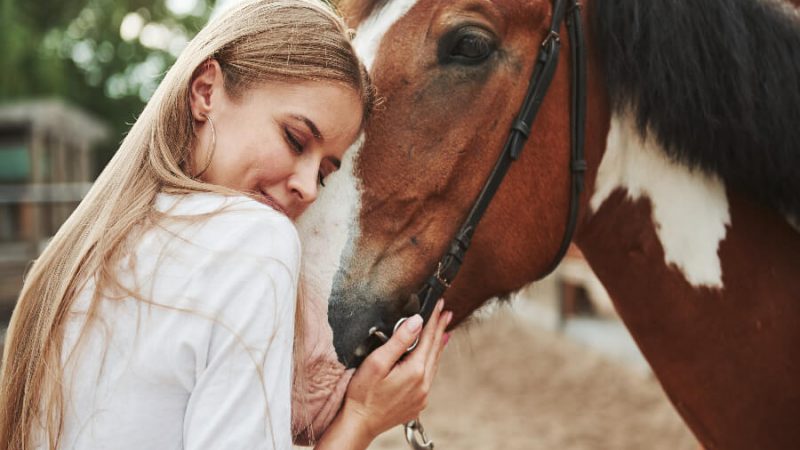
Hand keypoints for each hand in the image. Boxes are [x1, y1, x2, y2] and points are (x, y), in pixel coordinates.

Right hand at [342, 299, 451, 441]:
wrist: (359, 424)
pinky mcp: (418, 403)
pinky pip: (429, 377)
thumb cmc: (362, 394)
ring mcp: (422, 396)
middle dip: (439, 329)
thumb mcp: (377, 363)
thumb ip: (398, 341)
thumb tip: (416, 321)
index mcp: (414, 371)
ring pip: (434, 364)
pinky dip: (432, 362)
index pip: (427, 337)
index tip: (440, 305)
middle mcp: (423, 384)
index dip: (433, 319)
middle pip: (434, 349)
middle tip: (447, 313)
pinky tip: (431, 358)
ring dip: (438, 345)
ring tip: (444, 331)